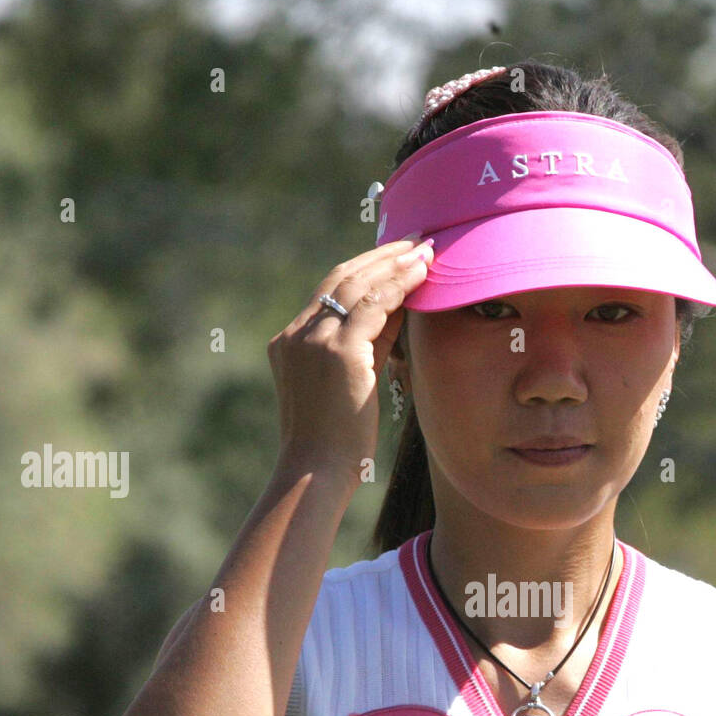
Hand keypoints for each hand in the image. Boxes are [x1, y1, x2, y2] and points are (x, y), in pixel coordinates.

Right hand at [266, 235, 432, 474]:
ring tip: (426, 249)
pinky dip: (399, 284)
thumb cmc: (336, 445)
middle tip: (415, 241)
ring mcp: (313, 341)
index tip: (395, 257)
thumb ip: (368, 348)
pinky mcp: (338, 352)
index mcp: (290, 343)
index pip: (330, 292)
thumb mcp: (350, 386)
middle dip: (380, 256)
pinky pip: (373, 304)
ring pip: (357, 285)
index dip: (364, 270)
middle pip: (340, 279)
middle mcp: (296, 335)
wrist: (316, 474)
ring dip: (394, 263)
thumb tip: (399, 314)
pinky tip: (422, 273)